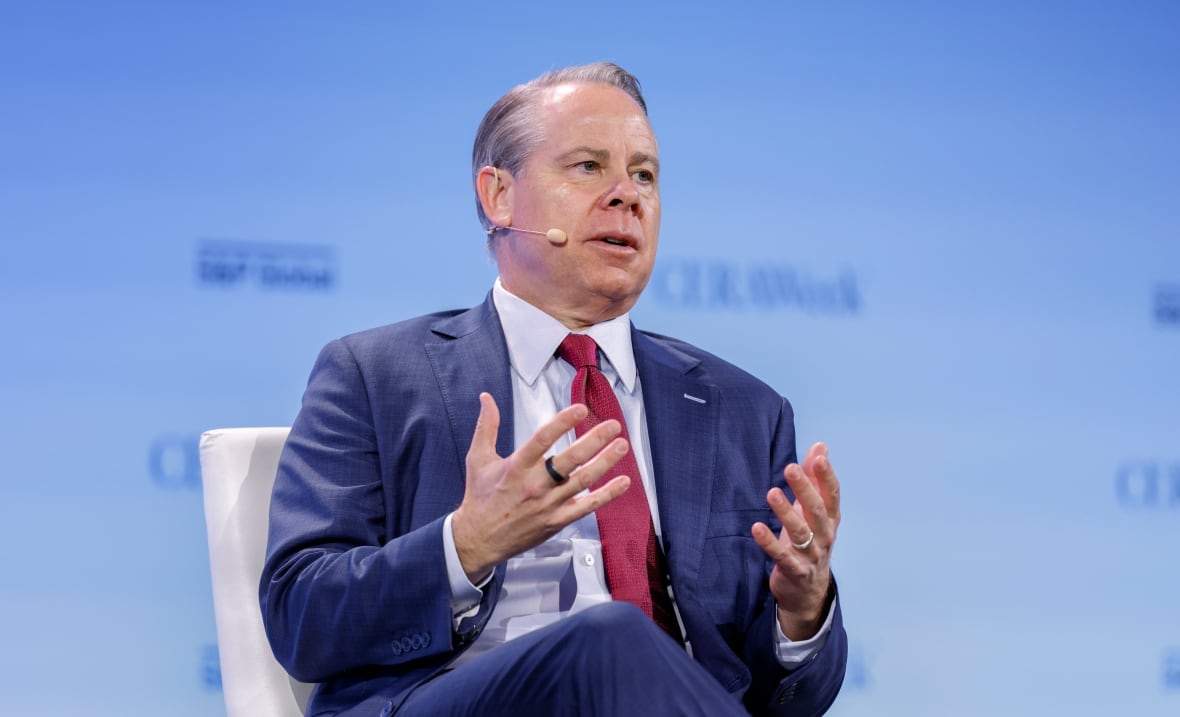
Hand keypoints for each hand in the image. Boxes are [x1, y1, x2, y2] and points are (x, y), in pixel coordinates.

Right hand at [451, 392, 632, 582]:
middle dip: (594, 440)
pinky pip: (587, 507)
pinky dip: (607, 494)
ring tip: (622, 446)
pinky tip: (623, 482)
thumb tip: (486, 398)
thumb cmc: (480, 498)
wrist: (478, 540)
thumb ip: (486, 426)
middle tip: (613, 425)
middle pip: (570, 459)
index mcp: (516, 467)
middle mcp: (535, 485)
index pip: (542, 439)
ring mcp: (548, 505)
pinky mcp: (557, 521)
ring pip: (583, 480)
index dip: (563, 422)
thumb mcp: (477, 459)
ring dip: (605, 462)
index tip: (580, 409)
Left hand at [751, 442, 840, 639]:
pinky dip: (770, 542)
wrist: (808, 591)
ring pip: (801, 532)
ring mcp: (811, 555)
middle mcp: (825, 536)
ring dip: (786, 512)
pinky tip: (757, 528)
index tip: (819, 458)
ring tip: (772, 493)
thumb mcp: (813, 511)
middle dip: (805, 489)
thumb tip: (820, 446)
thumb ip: (815, 479)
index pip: (832, 495)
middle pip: (816, 510)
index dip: (826, 477)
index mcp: (830, 519)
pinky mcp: (794, 571)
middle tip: (790, 468)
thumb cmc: (810, 542)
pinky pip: (782, 556)